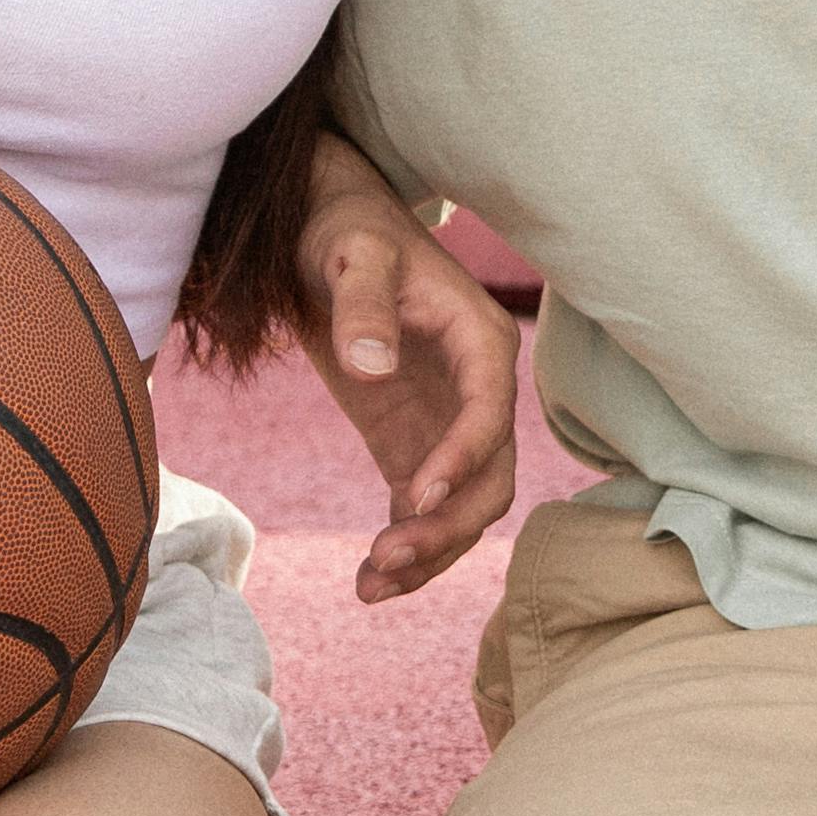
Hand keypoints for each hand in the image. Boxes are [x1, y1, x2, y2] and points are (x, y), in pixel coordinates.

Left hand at [293, 136, 522, 600]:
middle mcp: (479, 391)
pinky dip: (407, 547)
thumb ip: (362, 304)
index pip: (489, 416)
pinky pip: (424, 508)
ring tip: (370, 586)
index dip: (460, 460)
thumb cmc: (345, 230)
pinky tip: (367, 581)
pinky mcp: (412, 443)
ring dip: (429, 552)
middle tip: (384, 560)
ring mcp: (447, 423)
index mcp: (482, 342)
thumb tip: (373, 369)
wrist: (325, 229)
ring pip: (464, 508)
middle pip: (490, 479)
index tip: (414, 498)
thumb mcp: (351, 253)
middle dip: (447, 527)